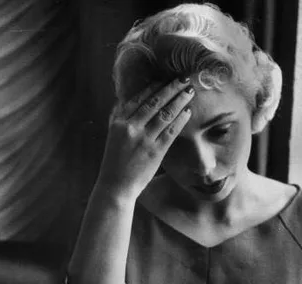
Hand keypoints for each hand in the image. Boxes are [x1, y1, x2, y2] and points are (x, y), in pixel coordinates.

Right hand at [96, 78, 194, 201]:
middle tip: (183, 79)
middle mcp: (131, 127)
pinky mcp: (155, 152)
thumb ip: (118, 117)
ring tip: (189, 92)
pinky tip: (188, 112)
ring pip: (165, 114)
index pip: (138, 99)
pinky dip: (180, 120)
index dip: (153, 87)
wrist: (116, 186)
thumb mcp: (112, 136)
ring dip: (179, 101)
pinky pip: (171, 131)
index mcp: (118, 122)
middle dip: (171, 89)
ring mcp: (143, 139)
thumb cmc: (114, 162)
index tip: (164, 79)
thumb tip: (124, 100)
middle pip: (154, 102)